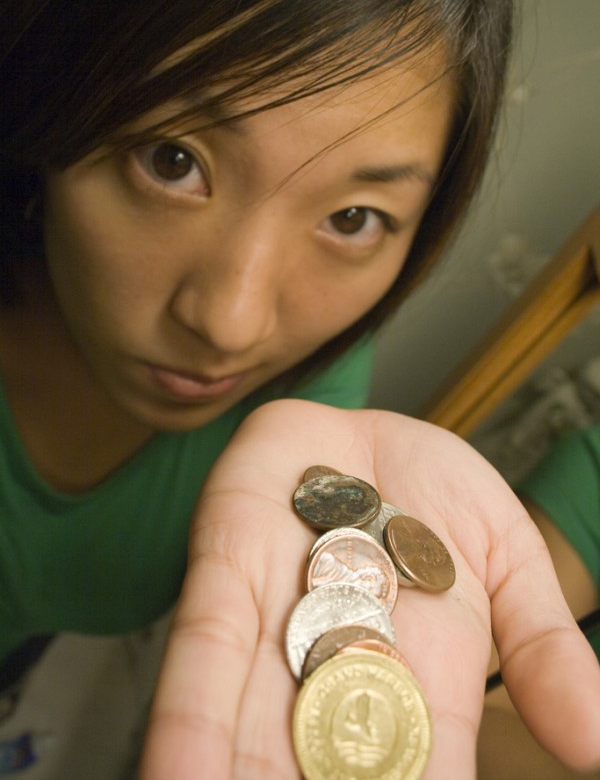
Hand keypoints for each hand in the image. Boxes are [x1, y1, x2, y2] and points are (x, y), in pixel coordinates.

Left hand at [139, 400, 599, 778]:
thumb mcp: (507, 558)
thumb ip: (540, 644)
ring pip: (247, 740)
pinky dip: (190, 718)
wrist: (365, 425)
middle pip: (320, 778)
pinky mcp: (224, 573)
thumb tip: (596, 744)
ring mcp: (274, 628)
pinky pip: (202, 655)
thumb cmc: (434, 494)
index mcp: (415, 688)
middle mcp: (336, 675)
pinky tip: (178, 778)